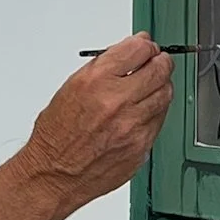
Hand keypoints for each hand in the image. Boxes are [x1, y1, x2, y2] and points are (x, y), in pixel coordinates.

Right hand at [20, 35, 173, 208]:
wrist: (54, 174)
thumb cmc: (57, 135)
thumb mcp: (72, 87)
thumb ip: (104, 68)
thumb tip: (127, 54)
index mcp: (96, 81)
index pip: (138, 49)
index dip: (145, 45)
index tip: (146, 47)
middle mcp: (116, 101)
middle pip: (159, 70)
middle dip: (161, 62)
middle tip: (158, 63)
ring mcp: (132, 125)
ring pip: (165, 95)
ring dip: (161, 87)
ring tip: (151, 88)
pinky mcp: (142, 145)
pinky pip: (160, 120)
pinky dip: (155, 112)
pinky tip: (144, 111)